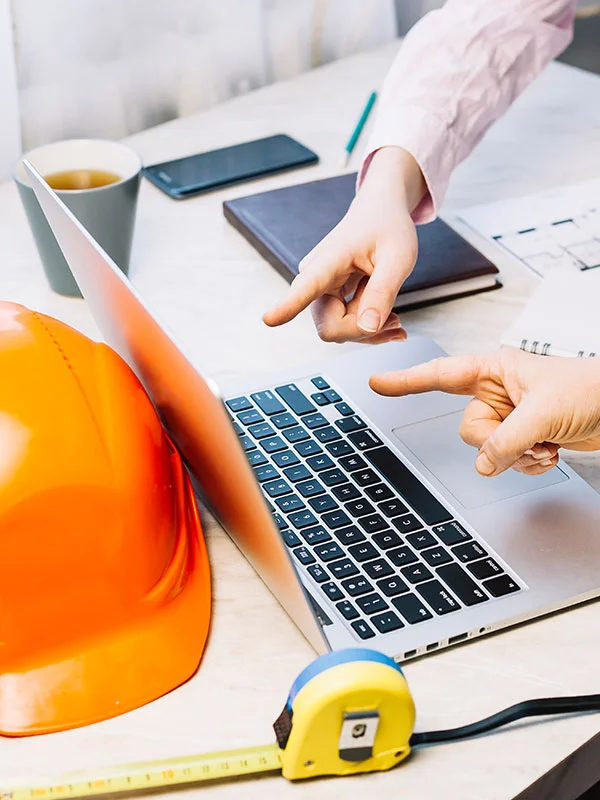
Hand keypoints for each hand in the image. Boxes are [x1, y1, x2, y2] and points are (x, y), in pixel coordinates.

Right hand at [263, 147, 425, 343]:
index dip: (288, 305)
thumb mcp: (399, 256)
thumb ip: (383, 291)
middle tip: (395, 319)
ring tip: (393, 315)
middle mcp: (315, 277)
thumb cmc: (388, 228)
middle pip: (330, 327)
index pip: (306, 287)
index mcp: (330, 259)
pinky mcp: (326, 298)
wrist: (379, 213)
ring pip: (337, 330)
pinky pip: (342, 327)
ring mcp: (318, 290)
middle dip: (362, 330)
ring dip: (367, 330)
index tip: (269, 319)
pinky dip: (367, 328)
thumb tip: (367, 328)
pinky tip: (387, 320)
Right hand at [370, 348, 599, 476]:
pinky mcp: (525, 437)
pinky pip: (507, 460)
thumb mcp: (543, 412)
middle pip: (468, 427)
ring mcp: (511, 417)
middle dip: (497, 440)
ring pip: (487, 448)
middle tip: (527, 435)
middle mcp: (498, 393)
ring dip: (519, 455)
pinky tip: (551, 452)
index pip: (441, 375)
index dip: (407, 381)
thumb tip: (482, 464)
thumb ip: (505, 440)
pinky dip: (529, 463)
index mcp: (494, 370)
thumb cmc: (592, 388)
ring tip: (546, 442)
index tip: (379, 384)